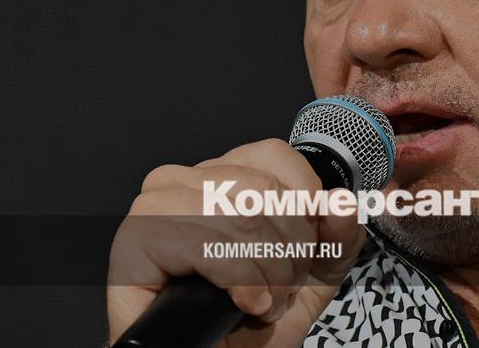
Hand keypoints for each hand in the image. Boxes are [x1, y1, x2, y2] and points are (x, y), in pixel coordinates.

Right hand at [107, 139, 364, 346]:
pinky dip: (240, 280)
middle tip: (282, 288)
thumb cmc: (253, 323)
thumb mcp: (315, 273)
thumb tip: (343, 202)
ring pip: (239, 215)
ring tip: (264, 302)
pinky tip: (244, 304)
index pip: (272, 154)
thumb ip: (338, 234)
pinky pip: (206, 244)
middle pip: (261, 188)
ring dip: (267, 272)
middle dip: (289, 251)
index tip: (307, 247)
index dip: (303, 204)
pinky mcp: (135, 242)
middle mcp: (183, 183)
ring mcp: (153, 208)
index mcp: (221, 177)